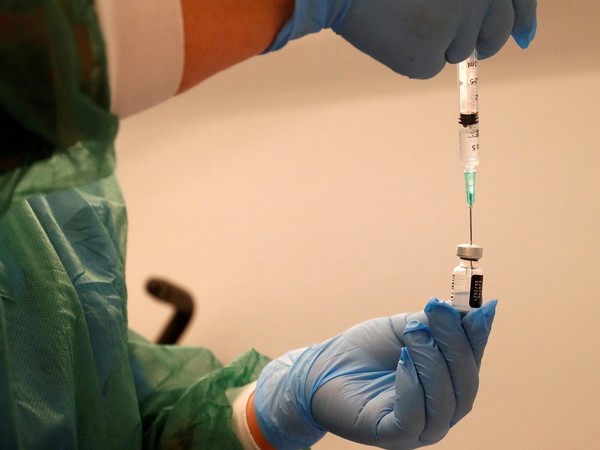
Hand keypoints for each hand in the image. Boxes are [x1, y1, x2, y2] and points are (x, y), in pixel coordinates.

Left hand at [253, 299, 496, 448]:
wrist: (321, 368)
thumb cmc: (364, 350)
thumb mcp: (404, 329)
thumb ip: (437, 325)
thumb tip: (476, 310)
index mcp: (447, 382)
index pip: (472, 360)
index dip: (477, 334)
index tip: (476, 306)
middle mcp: (440, 409)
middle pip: (465, 384)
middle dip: (454, 344)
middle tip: (438, 311)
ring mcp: (419, 428)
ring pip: (444, 402)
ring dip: (432, 361)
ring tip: (414, 332)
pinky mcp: (392, 437)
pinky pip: (413, 419)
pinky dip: (412, 387)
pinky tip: (402, 360)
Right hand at [265, 0, 536, 77]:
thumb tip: (510, 27)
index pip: (517, 1)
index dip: (524, 18)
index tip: (525, 37)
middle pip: (494, 33)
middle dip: (480, 39)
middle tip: (448, 32)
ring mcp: (454, 28)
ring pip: (459, 51)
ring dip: (439, 42)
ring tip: (406, 19)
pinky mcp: (427, 57)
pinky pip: (429, 66)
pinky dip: (413, 57)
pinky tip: (393, 34)